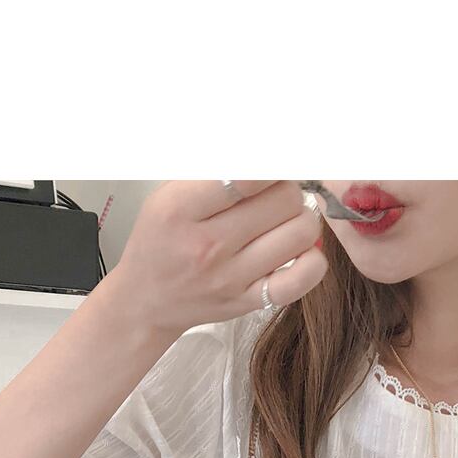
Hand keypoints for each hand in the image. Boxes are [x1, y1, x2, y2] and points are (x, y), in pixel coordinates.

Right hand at [113, 180, 327, 341]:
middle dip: (288, 189)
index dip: (272, 165)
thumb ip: (212, 175)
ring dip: (302, 219)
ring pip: (300, 233)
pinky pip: (302, 279)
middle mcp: (207, 245)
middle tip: (277, 193)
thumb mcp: (168, 196)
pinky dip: (312, 261)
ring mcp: (230, 277)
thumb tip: (263, 156)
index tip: (274, 165)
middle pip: (284, 200)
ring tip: (286, 219)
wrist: (146, 300)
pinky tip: (299, 250)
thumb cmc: (160, 242)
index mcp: (181, 210)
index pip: (247, 177)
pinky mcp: (248, 301)